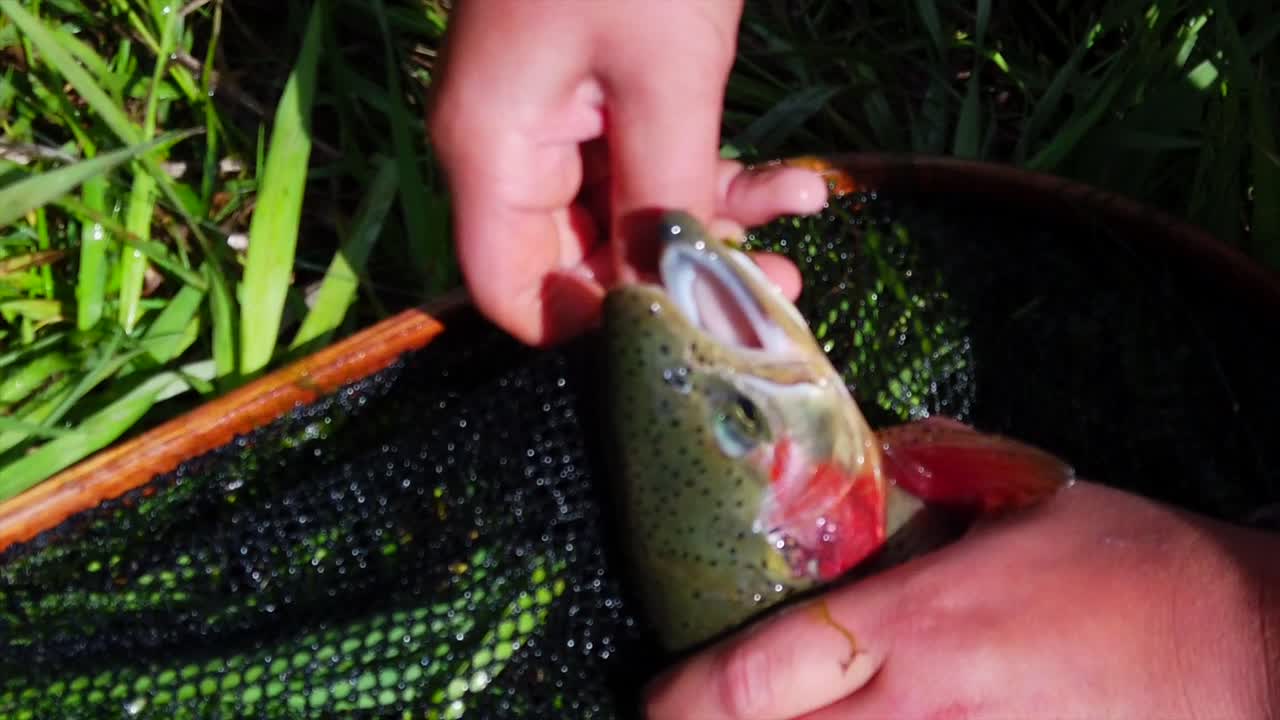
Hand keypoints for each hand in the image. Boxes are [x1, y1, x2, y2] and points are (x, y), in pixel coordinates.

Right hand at [427, 1, 827, 345]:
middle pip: (579, 260)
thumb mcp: (668, 74)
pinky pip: (649, 160)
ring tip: (802, 220)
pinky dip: (716, 171)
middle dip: (677, 277)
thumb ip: (665, 195)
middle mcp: (511, 145)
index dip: (591, 330)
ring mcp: (556, 116)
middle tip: (774, 296)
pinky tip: (801, 178)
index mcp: (494, 148)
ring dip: (715, 222)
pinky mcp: (600, 89)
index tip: (684, 336)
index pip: (513, 292)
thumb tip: (673, 298)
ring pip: (627, 213)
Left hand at [644, 481, 1277, 718]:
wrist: (1255, 656)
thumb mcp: (1019, 497)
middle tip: (688, 719)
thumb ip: (920, 479)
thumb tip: (858, 461)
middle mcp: (923, 718)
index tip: (655, 697)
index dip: (682, 700)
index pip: (757, 679)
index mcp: (918, 629)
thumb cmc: (1137, 567)